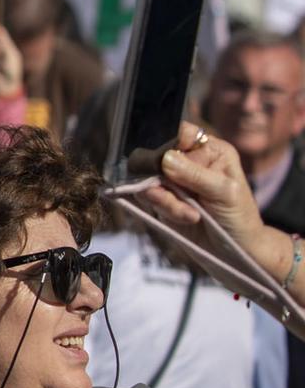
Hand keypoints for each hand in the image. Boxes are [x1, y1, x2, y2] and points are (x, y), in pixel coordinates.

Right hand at [146, 121, 268, 244]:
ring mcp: (172, 181)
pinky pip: (147, 197)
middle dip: (164, 179)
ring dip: (166, 200)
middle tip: (178, 196)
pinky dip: (164, 209)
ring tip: (190, 215)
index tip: (165, 162)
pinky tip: (185, 218)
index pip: (179, 133)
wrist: (234, 254)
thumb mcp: (225, 193)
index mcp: (209, 150)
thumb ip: (195, 175)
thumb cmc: (240, 218)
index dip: (168, 144)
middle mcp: (188, 162)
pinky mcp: (161, 199)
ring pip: (148, 178)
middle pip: (157, 156)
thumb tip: (164, 158)